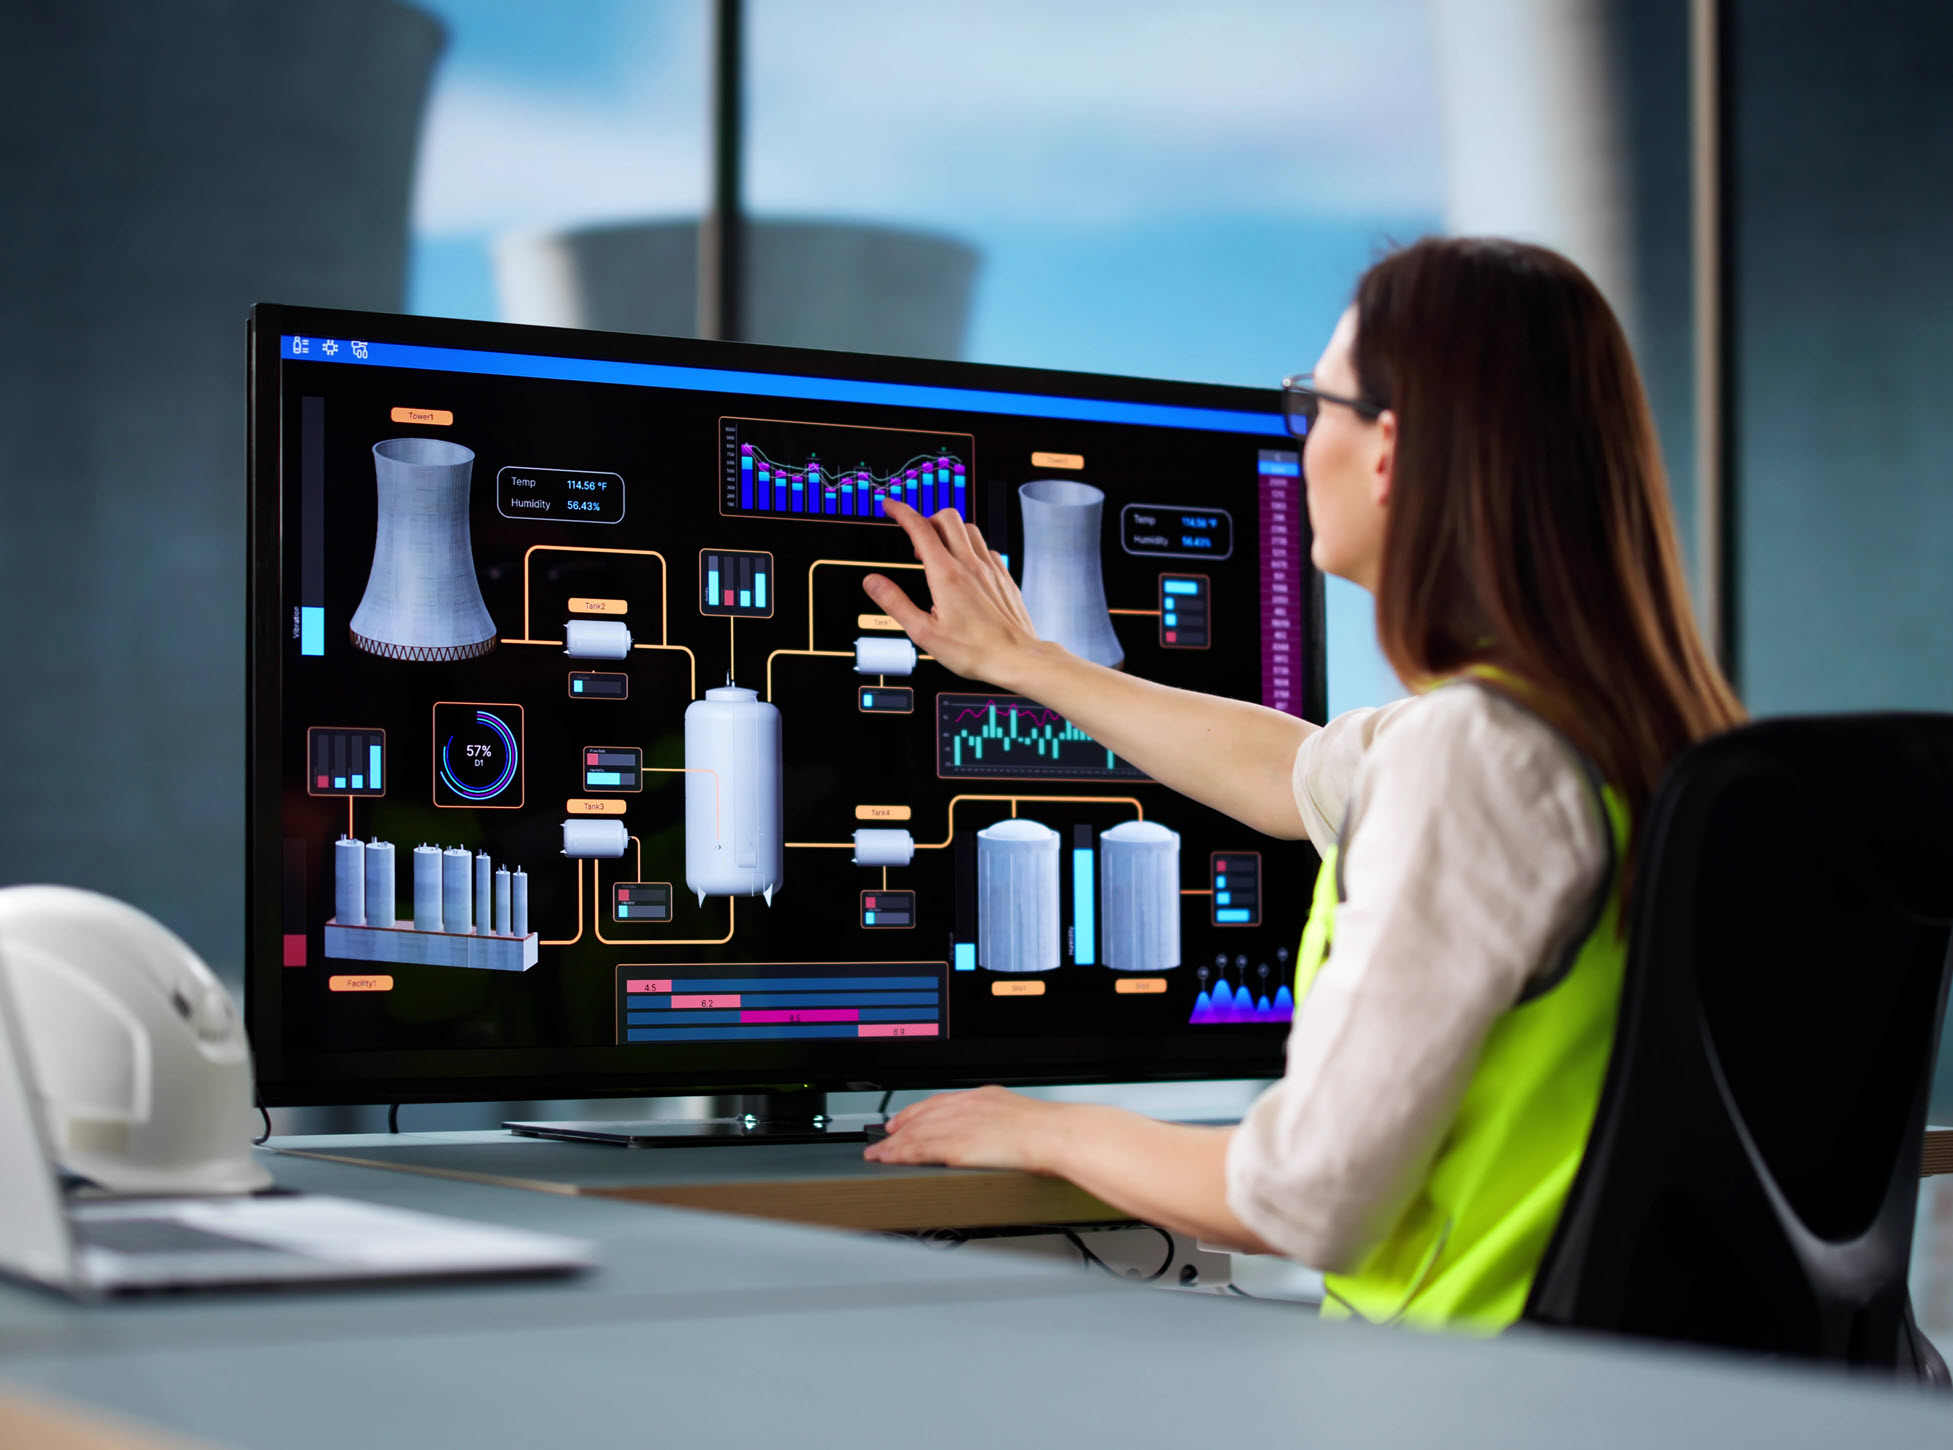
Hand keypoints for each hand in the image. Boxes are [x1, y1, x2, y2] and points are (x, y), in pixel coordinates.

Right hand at [862, 501, 1044, 689]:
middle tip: (915, 533)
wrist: (1016, 658)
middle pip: (947, 517)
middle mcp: (970, 565)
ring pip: (969, 528)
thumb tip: (872, 582)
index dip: (902, 512)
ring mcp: (990, 568)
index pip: (920, 528)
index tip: (891, 506)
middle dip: (927, 517)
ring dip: (950, 529)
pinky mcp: (1004, 576)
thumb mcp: (923, 632)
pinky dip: (971, 546)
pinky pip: (986, 547)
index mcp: (946, 575)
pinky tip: (966, 565)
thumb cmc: (974, 650)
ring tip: (938, 549)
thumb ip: (895, 603)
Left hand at [862, 1085, 1067, 1172]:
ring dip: (892, 1145)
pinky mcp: (956, 1147)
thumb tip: (1001, 1132)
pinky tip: (890, 1159)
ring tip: (877, 1153)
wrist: (1054, 1134)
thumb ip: (1001, 1120)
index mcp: (981, 1097)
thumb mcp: (1019, 1113)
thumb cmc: (1048, 1129)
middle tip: (883, 1137)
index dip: (916, 1112)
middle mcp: (965, 1107)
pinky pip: (920, 1151)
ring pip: (915, 1134)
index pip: (938, 1102)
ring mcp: (958, 1126)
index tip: (903, 1120)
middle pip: (921, 1117)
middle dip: (899, 1128)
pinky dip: (900, 1155)